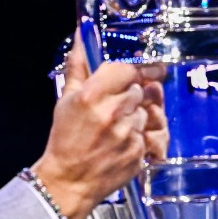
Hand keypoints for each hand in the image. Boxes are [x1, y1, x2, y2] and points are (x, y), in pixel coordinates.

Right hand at [32, 32, 167, 218]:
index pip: (128, 69)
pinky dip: (142, 137)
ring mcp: (128, 134)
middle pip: (141, 90)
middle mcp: (112, 112)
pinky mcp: (138, 153)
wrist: (68, 181)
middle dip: (135, 95)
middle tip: (124, 104)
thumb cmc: (65, 141)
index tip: (140, 73)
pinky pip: (152, 136)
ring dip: (139, 117)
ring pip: (148, 113)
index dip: (135, 71)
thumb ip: (78, 66)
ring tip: (120, 127)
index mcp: (92, 95)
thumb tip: (82, 37)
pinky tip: (126, 141)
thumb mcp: (66, 99)